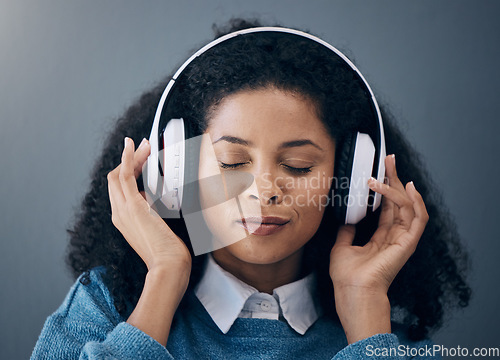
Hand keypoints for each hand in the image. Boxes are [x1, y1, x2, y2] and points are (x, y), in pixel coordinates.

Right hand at [107, 137, 191, 272]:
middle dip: (129, 160)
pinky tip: (132, 147)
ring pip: (118, 174)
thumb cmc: (168, 252)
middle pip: (115, 179)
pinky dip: (127, 158)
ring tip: (142, 144)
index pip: (120, 189)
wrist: (167, 266)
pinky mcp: (132, 207)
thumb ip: (151, 212)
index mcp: (124, 219)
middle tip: (142, 147)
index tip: (140, 161)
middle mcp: (119, 214)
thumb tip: (153, 198)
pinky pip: (124, 175)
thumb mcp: (157, 227)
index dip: (128, 172)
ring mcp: (123, 210)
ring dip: (130, 156)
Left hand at [329, 154, 428, 342]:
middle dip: (395, 179)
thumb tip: (346, 220)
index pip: (387, 206)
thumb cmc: (347, 275)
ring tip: (389, 170)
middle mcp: (394, 236)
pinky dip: (416, 202)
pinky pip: (418, 219)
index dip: (385, 188)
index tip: (380, 170)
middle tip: (389, 160)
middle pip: (399, 201)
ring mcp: (403, 239)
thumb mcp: (342, 246)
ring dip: (399, 187)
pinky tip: (408, 188)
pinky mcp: (407, 243)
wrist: (352, 290)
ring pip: (409, 206)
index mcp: (381, 237)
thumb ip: (347, 232)